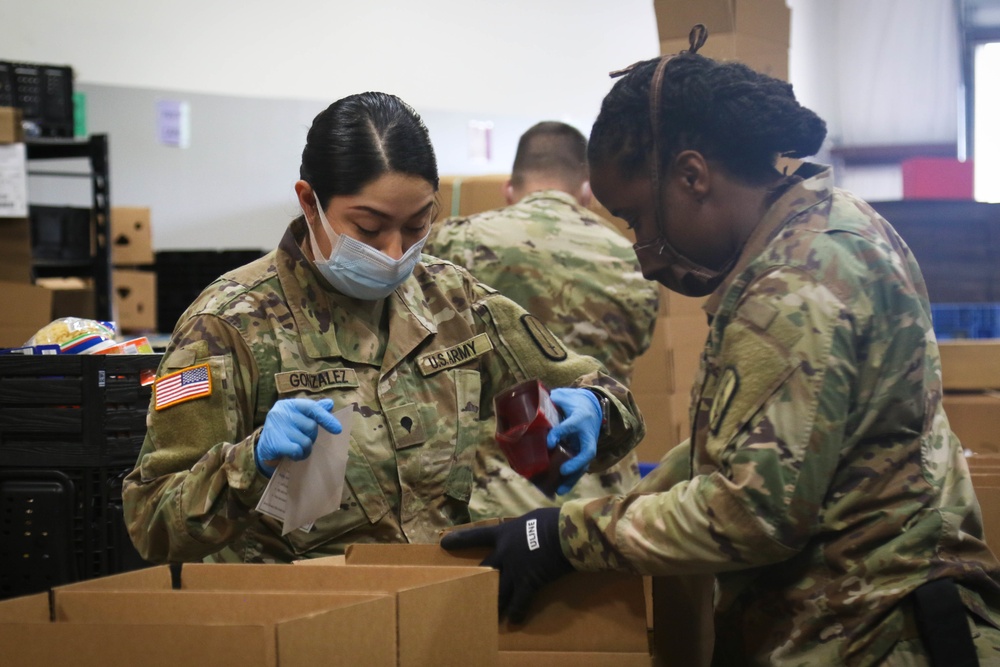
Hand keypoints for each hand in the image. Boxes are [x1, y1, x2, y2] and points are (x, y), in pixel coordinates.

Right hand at [255, 398, 341, 476]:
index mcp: (288, 404)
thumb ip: (314, 411)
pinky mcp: (274, 443)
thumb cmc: (286, 431)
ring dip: (305, 449)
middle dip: (311, 437)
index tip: (338, 429)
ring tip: (297, 449)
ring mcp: (276, 427)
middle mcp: (280, 412)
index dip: (326, 418)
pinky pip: (297, 450)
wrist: (264, 448)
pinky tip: (292, 455)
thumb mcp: (298, 418)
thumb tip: (330, 404)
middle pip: (311, 426)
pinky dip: (298, 455)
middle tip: (302, 440)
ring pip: (305, 441)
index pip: (312, 407)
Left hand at [440, 507, 572, 622]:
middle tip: (466, 590)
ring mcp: (515, 570)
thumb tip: (528, 531)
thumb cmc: (552, 520)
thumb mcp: (532, 518)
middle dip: (477, 580)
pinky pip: (519, 602)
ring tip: (487, 613)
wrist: (565, 533)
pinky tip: (514, 620)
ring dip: (493, 601)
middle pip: (485, 569)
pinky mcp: (528, 583)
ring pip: (498, 589)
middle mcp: (504, 553)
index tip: (444, 543)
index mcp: (504, 533)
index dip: (460, 540)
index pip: (477, 535)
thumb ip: (524, 528)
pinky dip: (517, 612)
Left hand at [547, 388, 601, 494]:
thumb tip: (537, 411)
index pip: (571, 425)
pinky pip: (578, 467)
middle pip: (585, 452)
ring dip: (572, 478)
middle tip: (564, 471)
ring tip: (560, 490)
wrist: (591, 407)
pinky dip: (570, 479)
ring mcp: (587, 446)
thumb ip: (553, 403)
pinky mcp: (582, 453)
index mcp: (581, 418)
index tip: (549, 442)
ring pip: (583, 464)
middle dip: (575, 464)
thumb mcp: (565, 399)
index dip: (561, 432)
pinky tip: (560, 489)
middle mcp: (587, 435)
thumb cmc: (574, 403)